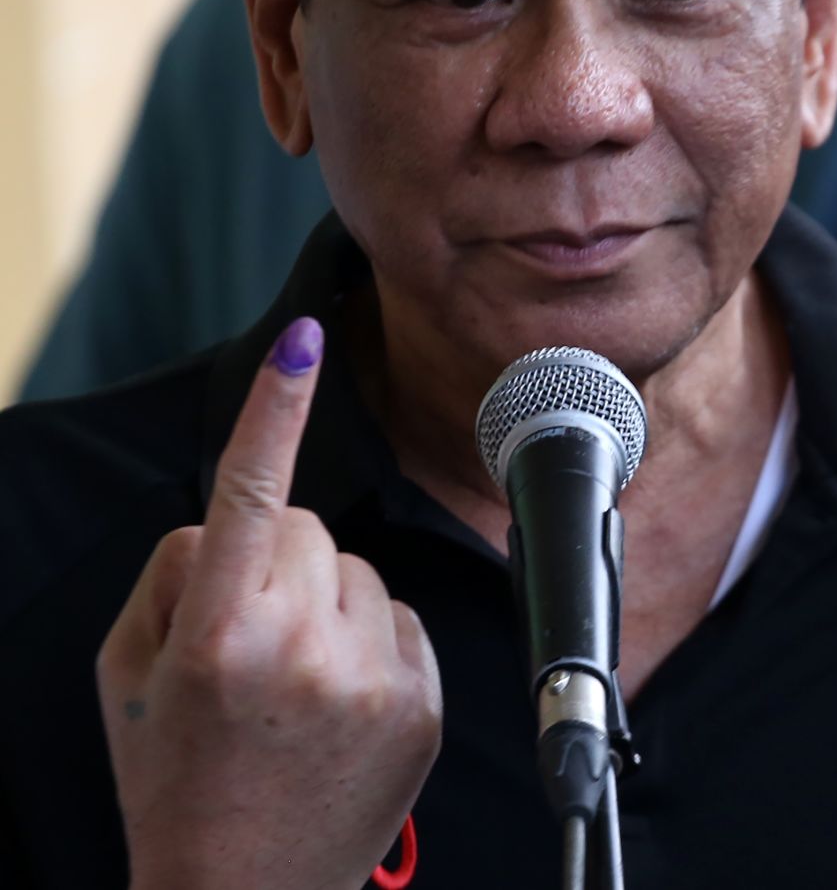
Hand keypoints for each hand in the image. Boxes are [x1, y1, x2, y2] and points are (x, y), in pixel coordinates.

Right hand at [97, 318, 441, 889]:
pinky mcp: (422, 702)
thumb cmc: (177, 780)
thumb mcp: (130, 672)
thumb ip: (175, 570)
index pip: (252, 492)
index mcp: (219, 633)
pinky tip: (339, 702)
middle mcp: (301, 647)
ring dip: (327, 600)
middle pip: (310, 526)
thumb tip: (234, 512)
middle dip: (279, 558)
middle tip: (252, 636)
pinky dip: (370, 639)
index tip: (301, 341)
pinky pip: (398, 615)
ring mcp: (371, 677)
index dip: (276, 407)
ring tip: (296, 682)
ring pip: (359, 568)